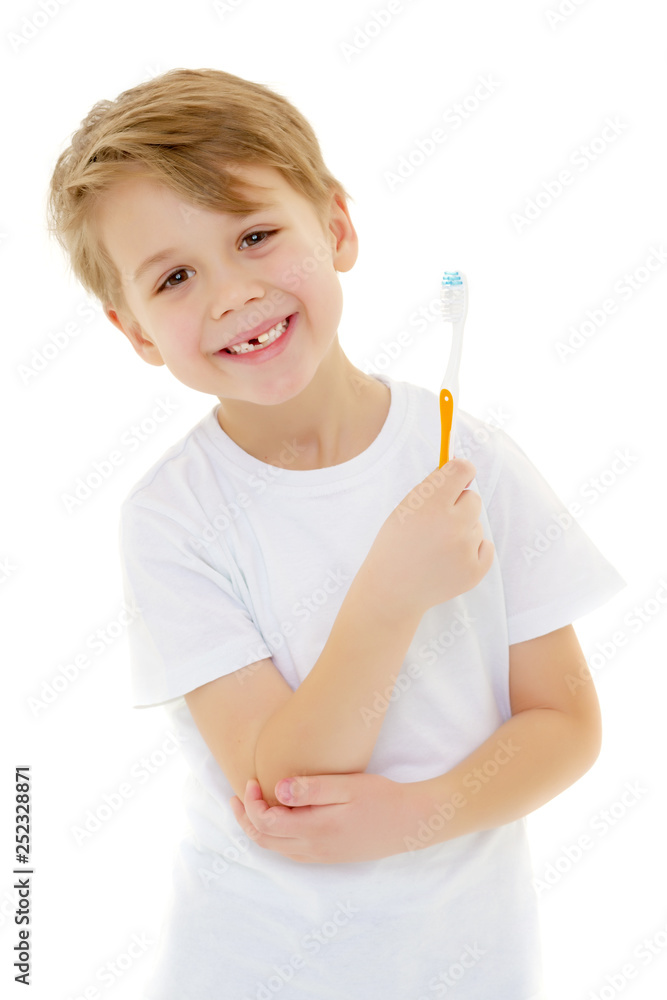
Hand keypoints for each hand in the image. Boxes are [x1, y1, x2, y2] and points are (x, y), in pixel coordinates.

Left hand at [229, 772, 415, 863]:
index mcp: (314, 830)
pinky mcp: (330, 855)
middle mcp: (313, 849)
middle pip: (264, 841)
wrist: (411, 823)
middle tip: (238, 795)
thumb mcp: (346, 786)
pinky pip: (291, 851)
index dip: (250, 803)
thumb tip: (277, 789)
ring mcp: (321, 856)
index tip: (252, 780)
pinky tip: (282, 816)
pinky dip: (276, 835)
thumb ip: (311, 788)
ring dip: (259, 828)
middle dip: (245, 818)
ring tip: (253, 804)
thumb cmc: (381, 799)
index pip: (265, 824)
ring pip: (276, 849)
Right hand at [360, 458, 494, 618]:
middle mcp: (453, 526)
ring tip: (437, 548)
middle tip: (438, 522)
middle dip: (459, 506)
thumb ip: (433, 487)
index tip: (457, 476)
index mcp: (431, 505)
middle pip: (473, 498)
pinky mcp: (475, 571)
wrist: (392, 589)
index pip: (462, 470)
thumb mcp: (405, 508)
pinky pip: (486, 546)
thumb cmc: (397, 543)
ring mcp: (466, 551)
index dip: (460, 471)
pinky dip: (472, 551)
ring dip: (462, 531)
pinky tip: (450, 559)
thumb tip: (463, 468)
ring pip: (477, 525)